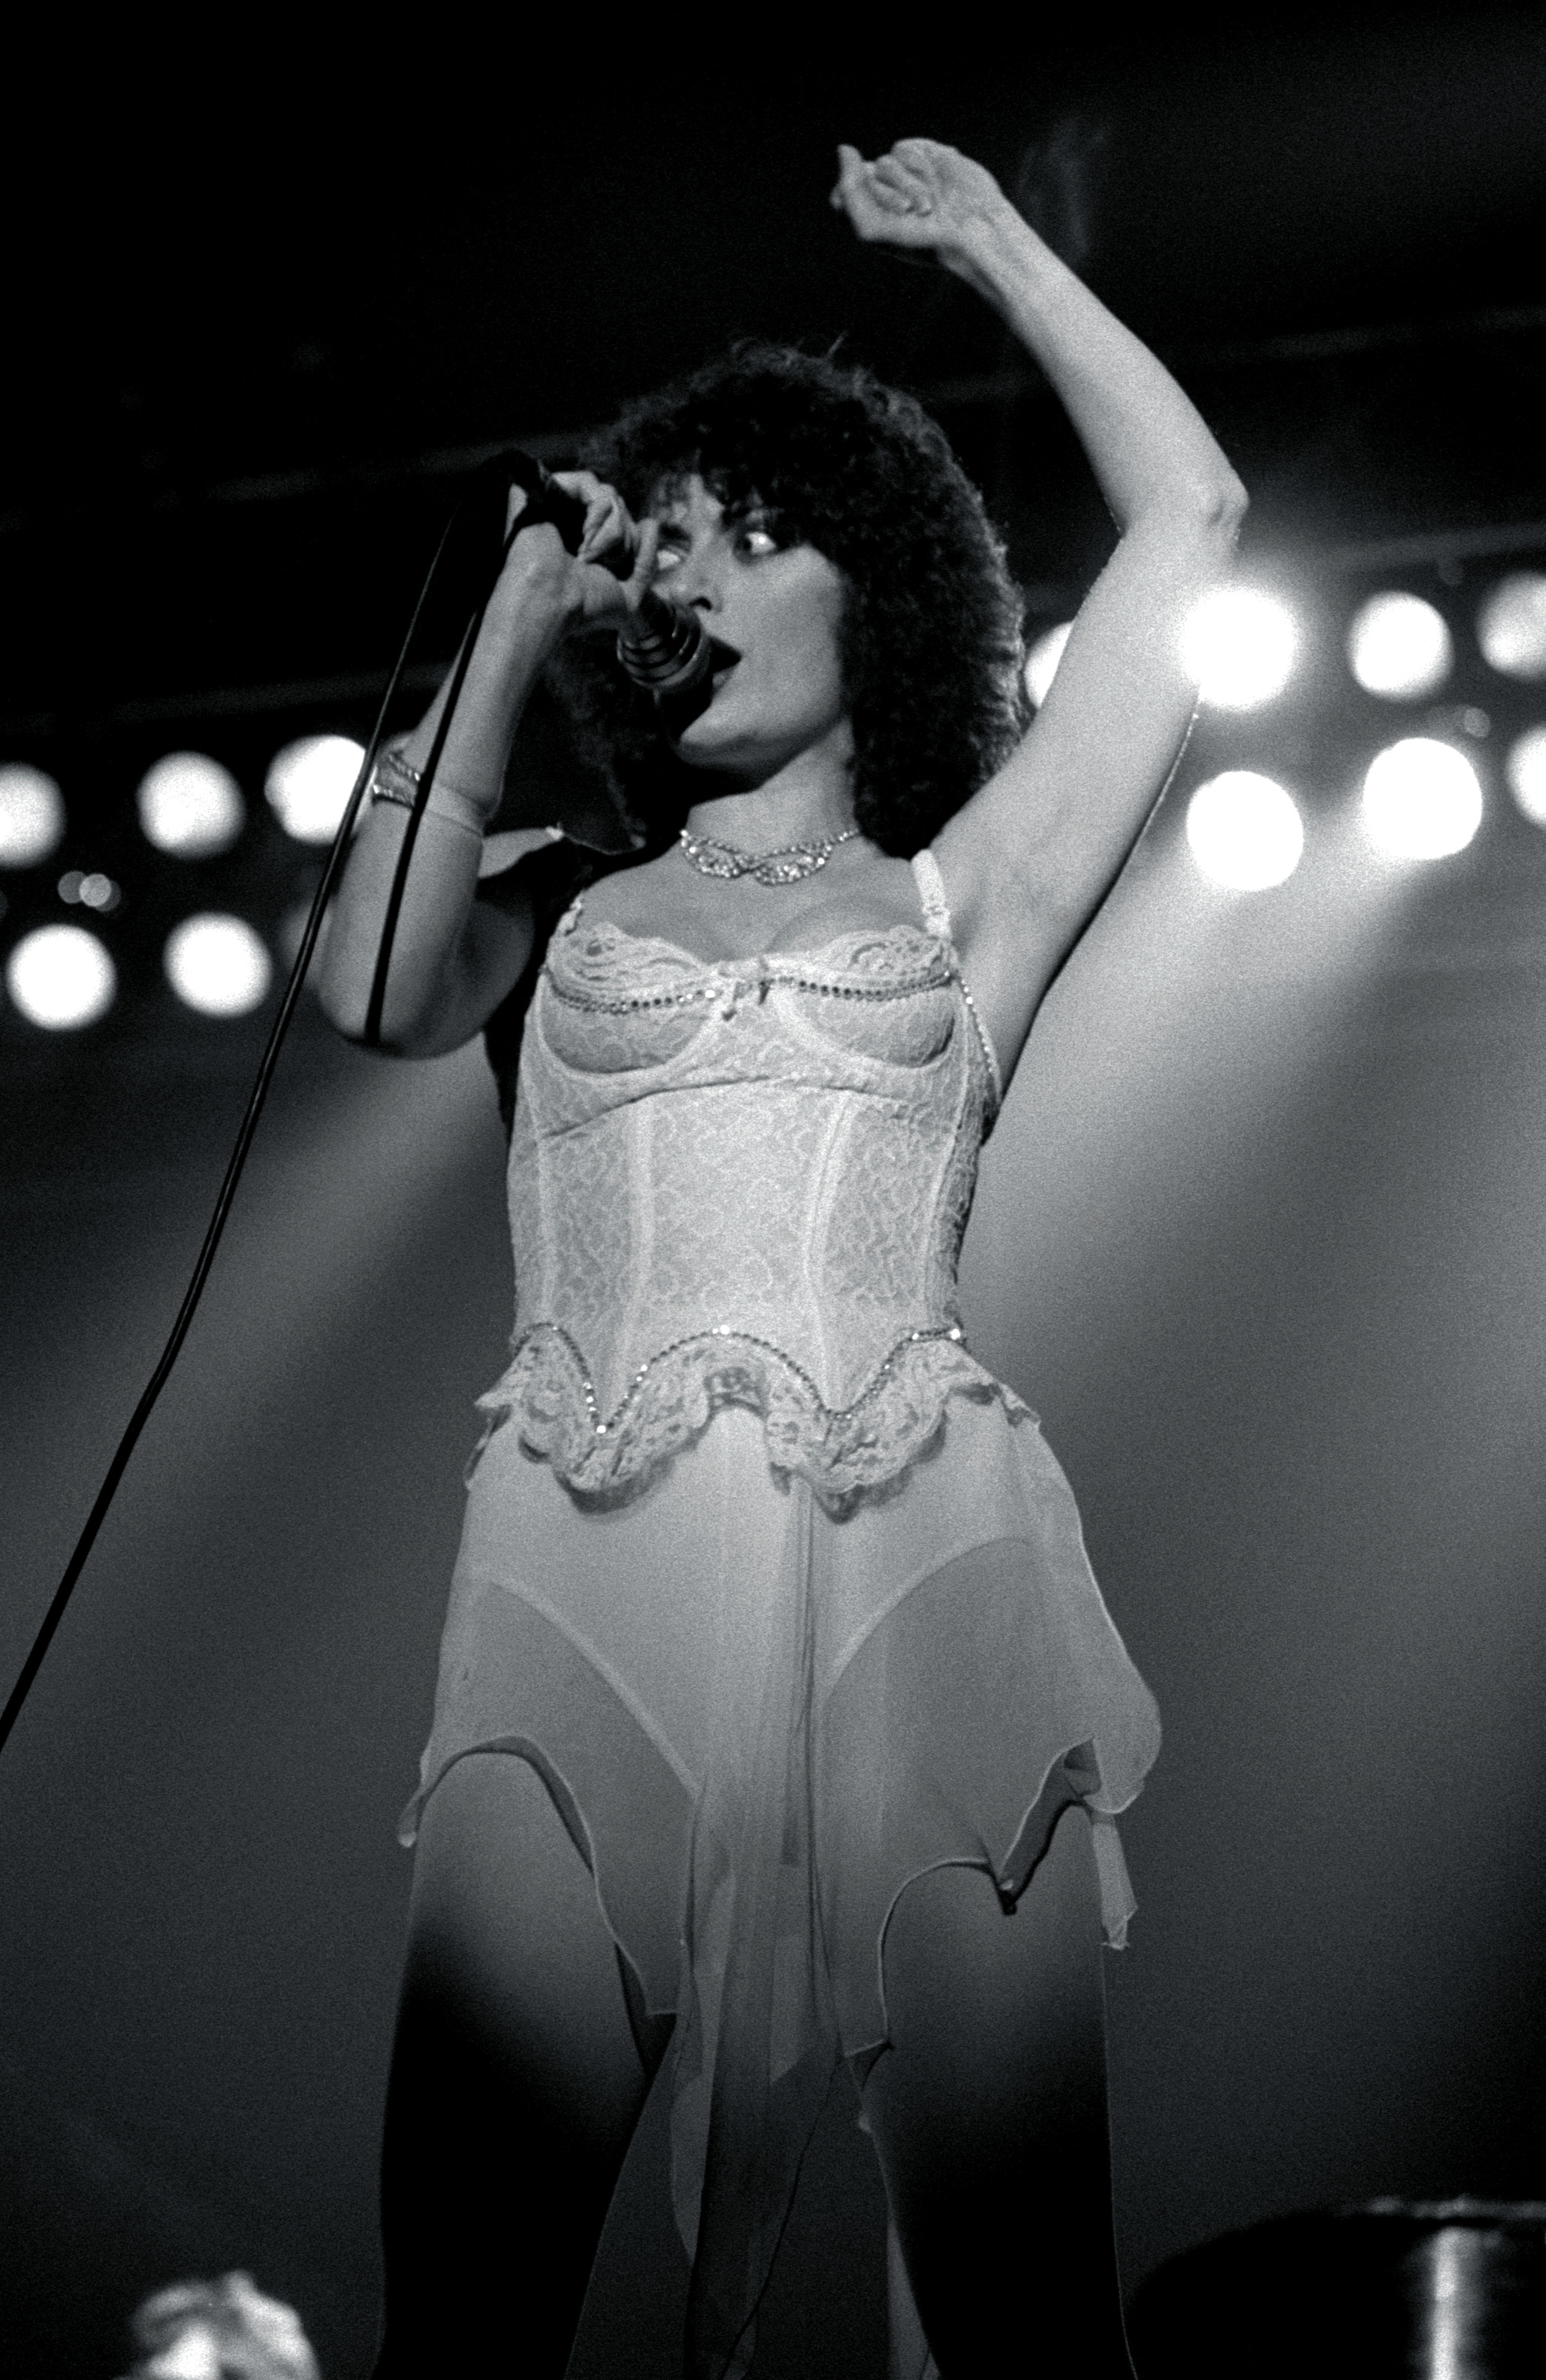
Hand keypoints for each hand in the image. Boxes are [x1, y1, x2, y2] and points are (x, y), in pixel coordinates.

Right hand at [497, 469, 661, 631]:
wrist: (551, 604)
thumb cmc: (583, 607)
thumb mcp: (629, 596)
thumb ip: (646, 564)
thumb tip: (650, 522)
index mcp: (589, 542)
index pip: (625, 524)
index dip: (632, 544)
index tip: (613, 571)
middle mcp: (573, 521)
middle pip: (620, 508)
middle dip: (623, 540)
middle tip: (599, 566)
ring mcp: (558, 503)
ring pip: (609, 496)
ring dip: (611, 533)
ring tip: (586, 557)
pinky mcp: (545, 487)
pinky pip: (589, 482)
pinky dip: (598, 512)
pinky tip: (585, 537)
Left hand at [829, 139, 1018, 283]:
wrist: (974, 232)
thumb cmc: (924, 242)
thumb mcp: (873, 229)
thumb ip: (849, 192)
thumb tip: (845, 149)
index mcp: (871, 218)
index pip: (841, 196)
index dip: (853, 197)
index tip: (875, 213)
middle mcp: (886, 193)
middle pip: (862, 177)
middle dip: (885, 195)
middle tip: (908, 214)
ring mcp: (906, 174)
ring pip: (884, 162)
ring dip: (905, 185)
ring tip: (926, 207)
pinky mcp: (924, 156)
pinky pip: (903, 148)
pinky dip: (915, 165)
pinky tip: (933, 181)